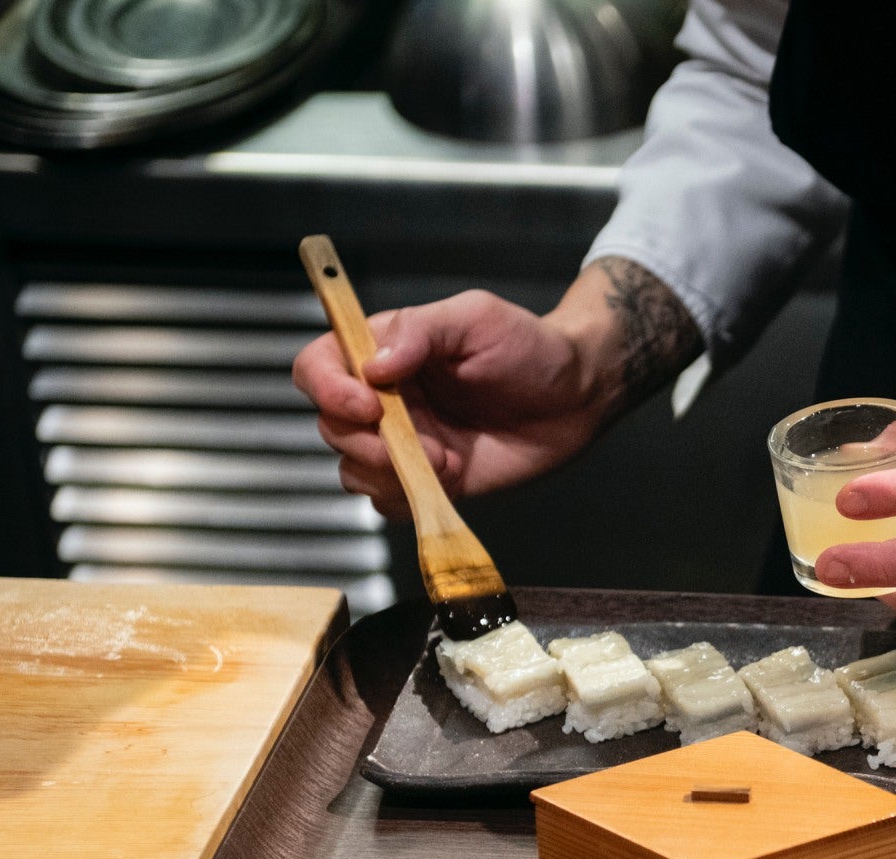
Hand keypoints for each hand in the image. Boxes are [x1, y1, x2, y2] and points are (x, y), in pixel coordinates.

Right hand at [291, 258, 699, 517]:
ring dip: (388, 474)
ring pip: (353, 469)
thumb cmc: (529, 347)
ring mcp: (405, 442)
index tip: (367, 403)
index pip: (318, 365)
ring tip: (444, 462)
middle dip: (366, 442)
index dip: (328, 388)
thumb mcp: (475, 318)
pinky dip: (407, 499)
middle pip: (331, 425)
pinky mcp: (430, 479)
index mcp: (384, 351)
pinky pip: (390, 501)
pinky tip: (448, 480)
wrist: (577, 396)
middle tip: (421, 445)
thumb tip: (374, 365)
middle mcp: (384, 398)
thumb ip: (420, 332)